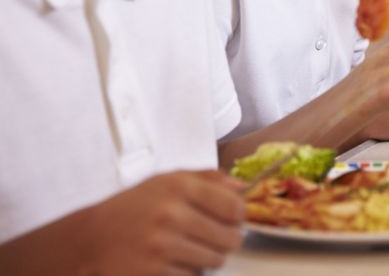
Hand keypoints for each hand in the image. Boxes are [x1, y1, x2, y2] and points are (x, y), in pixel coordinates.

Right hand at [78, 170, 243, 274]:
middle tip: (210, 237)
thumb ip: (206, 178)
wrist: (90, 238)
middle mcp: (172, 215)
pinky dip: (187, 272)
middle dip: (225, 240)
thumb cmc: (133, 207)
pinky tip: (170, 261)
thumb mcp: (166, 181)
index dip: (238, 216)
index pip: (234, 207)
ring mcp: (162, 246)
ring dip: (207, 258)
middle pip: (230, 238)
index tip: (231, 219)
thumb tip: (241, 186)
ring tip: (187, 248)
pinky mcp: (153, 272)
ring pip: (214, 260)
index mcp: (179, 187)